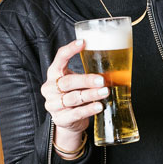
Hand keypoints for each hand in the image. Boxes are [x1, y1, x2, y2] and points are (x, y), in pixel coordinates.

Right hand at [41, 39, 108, 154]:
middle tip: (101, 80)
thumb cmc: (74, 95)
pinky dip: (89, 109)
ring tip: (105, 92)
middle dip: (86, 80)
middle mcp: (50, 88)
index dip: (70, 50)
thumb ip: (86, 73)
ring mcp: (53, 104)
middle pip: (67, 82)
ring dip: (90, 95)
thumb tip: (112, 63)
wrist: (68, 121)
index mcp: (54, 74)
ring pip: (73, 98)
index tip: (83, 43)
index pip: (59, 58)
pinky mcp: (60, 119)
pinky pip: (76, 113)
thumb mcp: (77, 82)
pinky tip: (99, 106)